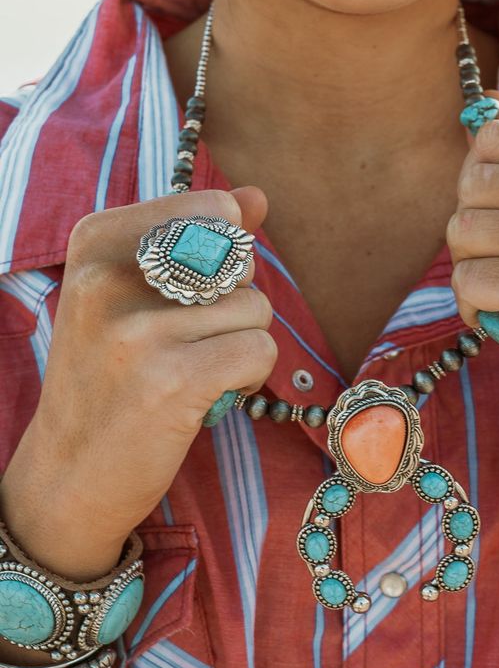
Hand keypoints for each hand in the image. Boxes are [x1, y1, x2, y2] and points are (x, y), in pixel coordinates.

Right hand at [0, 186, 276, 575]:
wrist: (68, 473)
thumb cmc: (110, 375)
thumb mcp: (133, 292)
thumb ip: (198, 236)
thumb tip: (257, 194)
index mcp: (97, 239)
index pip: (216, 207)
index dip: (225, 257)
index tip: (185, 297)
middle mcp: (111, 275)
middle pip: (240, 259)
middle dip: (233, 304)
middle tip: (187, 342)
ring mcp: (139, 329)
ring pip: (256, 307)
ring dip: (241, 344)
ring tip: (195, 370)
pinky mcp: (173, 379)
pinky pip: (261, 350)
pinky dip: (251, 376)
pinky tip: (212, 393)